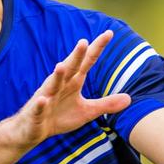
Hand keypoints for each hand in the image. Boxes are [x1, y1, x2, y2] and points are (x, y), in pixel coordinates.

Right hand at [13, 31, 130, 149]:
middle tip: (84, 42)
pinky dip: (41, 104)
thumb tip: (129, 99)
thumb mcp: (87, 111)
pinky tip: (43, 100)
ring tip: (61, 66)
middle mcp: (59, 85)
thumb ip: (106, 104)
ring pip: (52, 85)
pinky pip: (39, 107)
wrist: (33, 130)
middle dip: (75, 56)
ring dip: (56, 76)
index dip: (97, 48)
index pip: (87, 62)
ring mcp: (46, 97)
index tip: (109, 33)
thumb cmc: (59, 116)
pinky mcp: (37, 112)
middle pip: (69, 68)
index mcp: (73, 82)